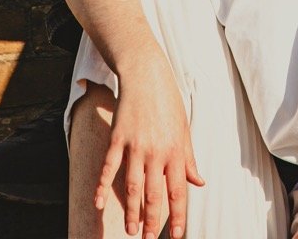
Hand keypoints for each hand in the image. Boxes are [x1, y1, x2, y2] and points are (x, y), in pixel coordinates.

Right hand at [95, 58, 204, 238]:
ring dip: (132, 211)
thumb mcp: (184, 128)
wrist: (146, 74)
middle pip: (155, 194)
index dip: (177, 215)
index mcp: (175, 150)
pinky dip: (102, 186)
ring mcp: (135, 145)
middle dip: (153, 220)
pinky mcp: (118, 138)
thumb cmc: (168, 101)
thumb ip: (189, 158)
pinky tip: (98, 204)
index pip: (178, 190)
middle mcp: (156, 151)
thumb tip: (199, 182)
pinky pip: (109, 167)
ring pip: (132, 186)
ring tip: (132, 231)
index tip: (176, 233)